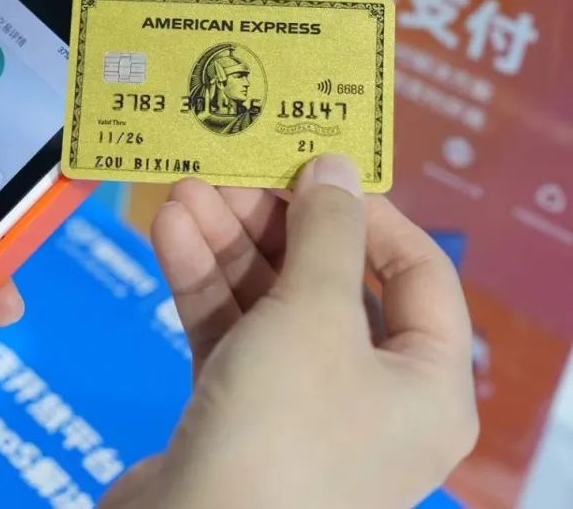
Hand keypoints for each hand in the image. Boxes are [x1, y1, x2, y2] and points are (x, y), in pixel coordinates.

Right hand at [102, 155, 477, 508]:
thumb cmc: (283, 428)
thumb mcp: (314, 315)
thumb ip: (326, 232)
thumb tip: (338, 165)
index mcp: (425, 383)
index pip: (417, 274)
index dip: (367, 213)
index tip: (314, 168)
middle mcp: (370, 395)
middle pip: (329, 282)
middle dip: (275, 223)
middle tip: (230, 173)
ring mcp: (299, 407)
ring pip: (268, 304)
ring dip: (227, 244)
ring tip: (184, 190)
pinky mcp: (237, 414)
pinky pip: (229, 334)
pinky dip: (202, 284)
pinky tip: (168, 233)